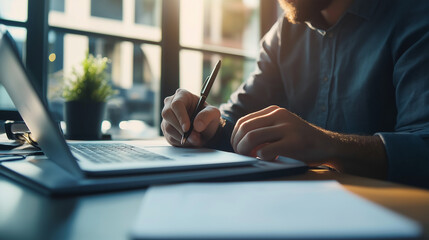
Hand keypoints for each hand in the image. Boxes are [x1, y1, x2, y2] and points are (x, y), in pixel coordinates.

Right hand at [161, 89, 220, 146]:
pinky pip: (169, 137)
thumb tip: (197, 126)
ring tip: (196, 138)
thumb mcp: (213, 114)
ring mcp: (167, 116)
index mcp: (182, 95)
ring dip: (182, 136)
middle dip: (180, 128)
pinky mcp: (165, 128)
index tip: (187, 128)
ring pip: (168, 127)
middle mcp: (171, 103)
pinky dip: (181, 141)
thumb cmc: (208, 117)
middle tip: (193, 137)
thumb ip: (207, 116)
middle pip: (167, 114)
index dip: (181, 116)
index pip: (177, 104)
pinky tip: (190, 140)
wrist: (205, 129)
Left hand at [231, 105, 387, 177]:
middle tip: (241, 155)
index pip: (243, 121)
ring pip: (252, 137)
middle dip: (237, 145)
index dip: (235, 137)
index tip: (238, 148)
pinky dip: (261, 156)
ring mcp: (287, 127)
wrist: (327, 145)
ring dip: (245, 151)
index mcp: (273, 111)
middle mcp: (279, 115)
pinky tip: (266, 159)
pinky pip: (267, 149)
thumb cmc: (299, 141)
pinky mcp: (294, 141)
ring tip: (251, 158)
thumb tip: (237, 142)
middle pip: (245, 129)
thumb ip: (262, 130)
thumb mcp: (280, 128)